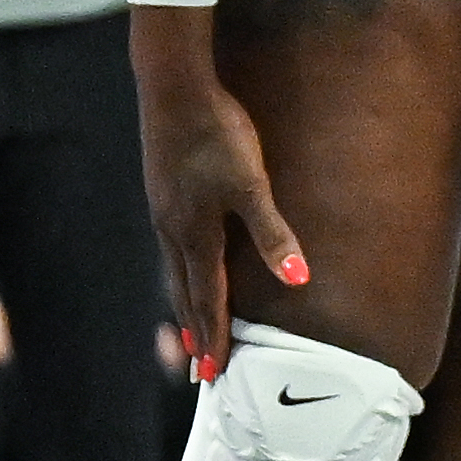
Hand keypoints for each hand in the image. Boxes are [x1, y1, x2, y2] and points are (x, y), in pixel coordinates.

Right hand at [133, 22, 306, 375]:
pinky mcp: (162, 190)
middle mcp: (172, 229)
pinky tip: (183, 267)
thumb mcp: (251, 183)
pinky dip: (178, 274)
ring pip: (174, 271)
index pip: (207, 299)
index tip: (214, 374)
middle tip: (199, 372)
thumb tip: (298, 279)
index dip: (213, 337)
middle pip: (184, 293)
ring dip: (183, 305)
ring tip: (187, 332)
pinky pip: (170, 247)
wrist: (172, 86)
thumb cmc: (216, 133)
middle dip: (194, 333)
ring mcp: (163, 210)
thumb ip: (272, 233)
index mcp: (195, 234)